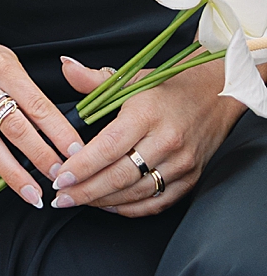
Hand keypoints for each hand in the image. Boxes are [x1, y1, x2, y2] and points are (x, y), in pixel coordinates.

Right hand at [0, 37, 79, 214]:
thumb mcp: (14, 65)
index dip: (59, 133)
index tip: (77, 155)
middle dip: (41, 156)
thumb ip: (35, 95)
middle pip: (13, 126)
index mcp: (3, 67)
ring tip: (34, 196)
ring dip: (13, 174)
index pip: (37, 105)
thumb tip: (65, 137)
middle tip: (61, 178)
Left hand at [49, 53, 242, 215]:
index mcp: (147, 114)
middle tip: (61, 196)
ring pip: (136, 193)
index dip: (82, 165)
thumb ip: (95, 79)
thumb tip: (65, 66)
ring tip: (78, 201)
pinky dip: (129, 208)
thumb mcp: (132, 77)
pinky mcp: (190, 180)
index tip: (60, 176)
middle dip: (86, 190)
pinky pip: (156, 203)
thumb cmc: (167, 88)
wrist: (215, 96)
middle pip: (120, 176)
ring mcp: (181, 164)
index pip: (109, 146)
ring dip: (104, 201)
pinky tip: (108, 205)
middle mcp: (166, 142)